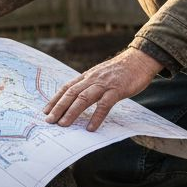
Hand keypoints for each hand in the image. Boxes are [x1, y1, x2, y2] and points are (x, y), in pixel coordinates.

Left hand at [44, 47, 162, 131]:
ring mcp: (104, 84)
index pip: (67, 87)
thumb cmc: (122, 70)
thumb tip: (80, 99)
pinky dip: (96, 117)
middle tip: (49, 121)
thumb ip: (91, 85)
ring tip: (63, 124)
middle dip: (58, 107)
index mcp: (88, 76)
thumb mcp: (102, 75)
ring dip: (72, 112)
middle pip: (71, 93)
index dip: (55, 99)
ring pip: (84, 98)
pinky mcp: (117, 89)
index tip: (45, 111)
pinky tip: (91, 127)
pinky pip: (104, 104)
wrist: (141, 59)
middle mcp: (93, 79)